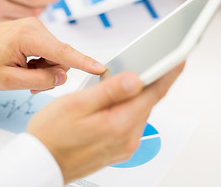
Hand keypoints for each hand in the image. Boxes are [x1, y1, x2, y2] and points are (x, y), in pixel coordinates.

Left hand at [0, 17, 105, 91]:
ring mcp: (35, 28)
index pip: (64, 52)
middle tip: (31, 84)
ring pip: (56, 56)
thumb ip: (38, 80)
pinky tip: (26, 68)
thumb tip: (62, 76)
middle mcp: (36, 28)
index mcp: (29, 37)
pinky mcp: (34, 32)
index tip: (101, 68)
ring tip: (24, 76)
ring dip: (45, 70)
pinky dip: (41, 63)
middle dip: (51, 73)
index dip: (84, 62)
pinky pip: (48, 51)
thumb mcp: (7, 79)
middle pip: (61, 57)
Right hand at [28, 63, 184, 183]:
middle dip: (149, 81)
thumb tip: (136, 79)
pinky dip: (128, 108)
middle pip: (147, 102)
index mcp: (119, 124)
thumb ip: (110, 91)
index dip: (168, 73)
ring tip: (122, 81)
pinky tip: (114, 102)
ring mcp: (124, 146)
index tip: (179, 58)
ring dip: (136, 95)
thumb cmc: (52, 134)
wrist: (41, 162)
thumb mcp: (76, 104)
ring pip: (138, 112)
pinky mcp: (118, 149)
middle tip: (146, 62)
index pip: (153, 93)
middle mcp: (127, 139)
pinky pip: (130, 123)